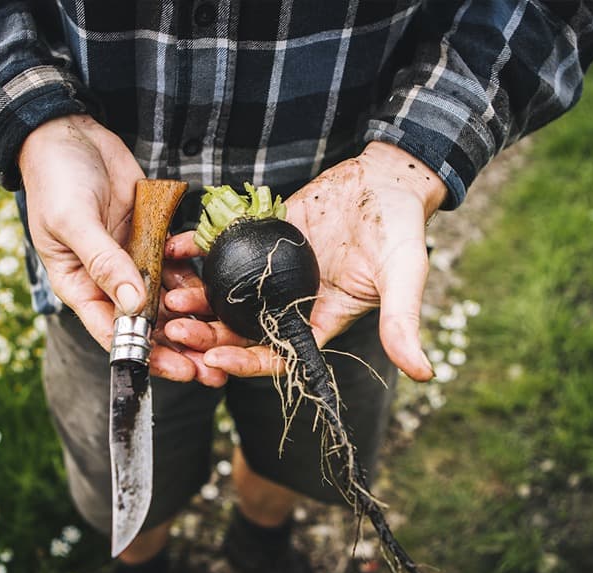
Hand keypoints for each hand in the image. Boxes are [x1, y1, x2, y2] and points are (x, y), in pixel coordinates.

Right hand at [18, 114, 225, 384]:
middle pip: (148, 324)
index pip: (115, 332)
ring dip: (194, 318)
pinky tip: (218, 292)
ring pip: (167, 298)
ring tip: (226, 339)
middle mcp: (109, 280)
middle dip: (180, 347)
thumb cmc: (55, 178)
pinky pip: (177, 262)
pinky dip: (194, 276)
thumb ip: (105, 262)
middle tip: (215, 368)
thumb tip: (135, 306)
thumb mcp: (73, 221)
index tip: (180, 371)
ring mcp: (133, 258)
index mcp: (80, 286)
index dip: (148, 355)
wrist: (68, 133)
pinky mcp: (151, 236)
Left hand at [163, 141, 445, 380]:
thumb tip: (423, 372)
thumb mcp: (405, 274)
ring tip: (170, 298)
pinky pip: (224, 253)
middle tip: (175, 331)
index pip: (279, 353)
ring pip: (226, 296)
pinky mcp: (260, 240)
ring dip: (198, 300)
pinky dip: (200, 254)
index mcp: (321, 319)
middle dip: (208, 336)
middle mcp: (290, 301)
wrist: (386, 179)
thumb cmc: (400, 228)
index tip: (216, 360)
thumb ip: (403, 321)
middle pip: (241, 329)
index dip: (247, 361)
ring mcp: (271, 272)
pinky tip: (176, 251)